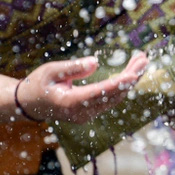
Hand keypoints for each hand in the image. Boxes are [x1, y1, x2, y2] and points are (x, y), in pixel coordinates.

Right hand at [17, 53, 148, 122]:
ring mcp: (86, 115)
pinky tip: (131, 72)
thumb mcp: (51, 71)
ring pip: (114, 99)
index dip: (119, 83)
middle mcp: (81, 113)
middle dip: (130, 77)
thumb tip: (95, 62)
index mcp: (70, 102)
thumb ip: (73, 67)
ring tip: (141, 60)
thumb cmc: (39, 83)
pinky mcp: (90, 113)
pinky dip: (122, 86)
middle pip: (112, 96)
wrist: (30, 103)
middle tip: (144, 58)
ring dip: (129, 80)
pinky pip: (110, 100)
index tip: (134, 74)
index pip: (100, 93)